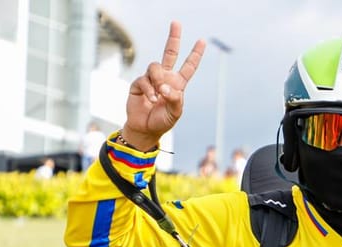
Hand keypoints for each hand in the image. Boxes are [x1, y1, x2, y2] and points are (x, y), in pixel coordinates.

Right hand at [122, 21, 204, 150]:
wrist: (145, 129)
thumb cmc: (162, 121)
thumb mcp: (175, 112)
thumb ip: (175, 99)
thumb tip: (166, 87)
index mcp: (178, 84)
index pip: (188, 66)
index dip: (195, 54)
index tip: (202, 41)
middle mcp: (165, 78)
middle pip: (169, 53)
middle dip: (173, 38)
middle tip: (176, 23)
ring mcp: (151, 79)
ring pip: (155, 66)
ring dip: (158, 80)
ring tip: (159, 96)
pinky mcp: (138, 83)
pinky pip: (144, 80)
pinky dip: (149, 90)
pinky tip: (151, 100)